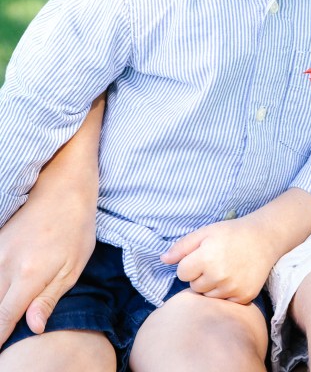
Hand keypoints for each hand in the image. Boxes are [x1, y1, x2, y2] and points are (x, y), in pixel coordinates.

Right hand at [0, 179, 95, 343]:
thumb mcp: (73, 265)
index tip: (1, 355)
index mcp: (28, 275)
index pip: (3, 318)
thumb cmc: (76, 225)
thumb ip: (49, 298)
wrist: (63, 183)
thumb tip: (33, 328)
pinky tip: (4, 288)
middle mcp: (5, 265)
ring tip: (7, 308)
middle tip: (6, 337)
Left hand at [161, 217, 275, 303]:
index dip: (190, 263)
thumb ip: (182, 246)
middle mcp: (219, 276)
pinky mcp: (243, 297)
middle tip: (215, 261)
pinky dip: (226, 292)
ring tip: (225, 269)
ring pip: (208, 296)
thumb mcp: (205, 232)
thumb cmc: (232, 233)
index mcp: (206, 257)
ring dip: (212, 285)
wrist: (264, 238)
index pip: (182, 273)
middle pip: (194, 286)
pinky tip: (234, 277)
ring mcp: (232, 288)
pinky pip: (224, 302)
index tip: (202, 255)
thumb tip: (163, 259)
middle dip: (200, 275)